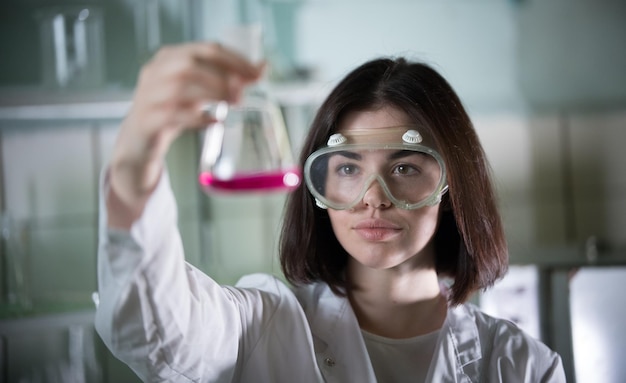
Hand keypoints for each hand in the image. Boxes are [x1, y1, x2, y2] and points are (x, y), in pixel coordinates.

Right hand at [107, 42, 263, 227]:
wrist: (139, 141)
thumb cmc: (174, 110)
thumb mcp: (199, 91)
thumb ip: (226, 81)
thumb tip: (262, 70)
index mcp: (171, 58)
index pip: (207, 49)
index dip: (236, 60)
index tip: (258, 73)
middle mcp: (156, 72)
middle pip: (191, 64)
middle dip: (222, 77)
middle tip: (242, 94)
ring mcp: (149, 95)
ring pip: (180, 88)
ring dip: (212, 94)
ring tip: (232, 104)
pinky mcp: (147, 120)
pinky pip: (173, 116)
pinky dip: (197, 119)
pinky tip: (213, 122)